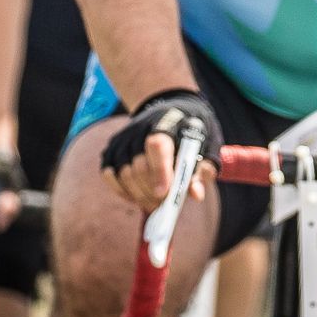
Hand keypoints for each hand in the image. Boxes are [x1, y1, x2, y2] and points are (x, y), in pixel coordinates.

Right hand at [99, 90, 223, 213]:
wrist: (170, 109)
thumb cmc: (191, 131)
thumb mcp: (207, 143)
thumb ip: (203, 167)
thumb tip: (196, 194)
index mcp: (167, 122)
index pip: (157, 145)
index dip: (159, 171)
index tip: (164, 194)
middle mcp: (140, 128)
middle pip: (139, 165)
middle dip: (151, 192)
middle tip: (163, 206)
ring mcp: (123, 138)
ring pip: (124, 173)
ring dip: (139, 195)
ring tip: (155, 204)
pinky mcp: (111, 148)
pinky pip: (110, 175)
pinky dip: (123, 190)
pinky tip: (138, 195)